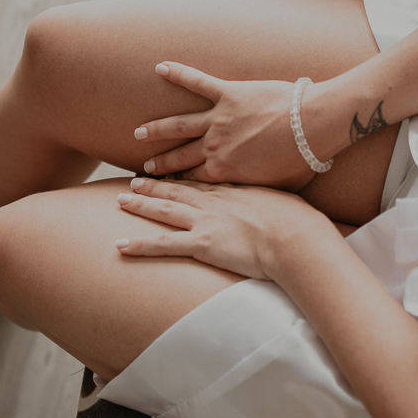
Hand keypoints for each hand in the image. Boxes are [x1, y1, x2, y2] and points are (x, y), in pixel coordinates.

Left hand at [114, 177, 322, 279]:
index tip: (167, 172)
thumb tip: (283, 204)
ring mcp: (204, 221)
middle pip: (176, 189)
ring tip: (120, 200)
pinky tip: (120, 245)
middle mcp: (213, 201)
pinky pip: (163, 245)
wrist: (295, 235)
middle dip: (153, 184)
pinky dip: (140, 245)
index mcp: (233, 190)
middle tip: (134, 179)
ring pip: (164, 210)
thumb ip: (275, 201)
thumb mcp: (285, 201)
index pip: (200, 181)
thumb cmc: (298, 220)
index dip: (181, 176)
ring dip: (140, 204)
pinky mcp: (201, 243)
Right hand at [135, 62, 313, 188]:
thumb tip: (259, 200)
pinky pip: (198, 83)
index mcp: (225, 172)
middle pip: (180, 158)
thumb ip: (260, 192)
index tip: (163, 189)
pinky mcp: (229, 94)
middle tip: (144, 170)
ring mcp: (219, 120)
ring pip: (178, 125)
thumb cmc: (303, 160)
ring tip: (138, 133)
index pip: (194, 181)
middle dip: (160, 165)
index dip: (177, 186)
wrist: (313, 127)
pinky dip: (179, 74)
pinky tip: (161, 67)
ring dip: (156, 129)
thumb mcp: (279, 188)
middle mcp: (214, 148)